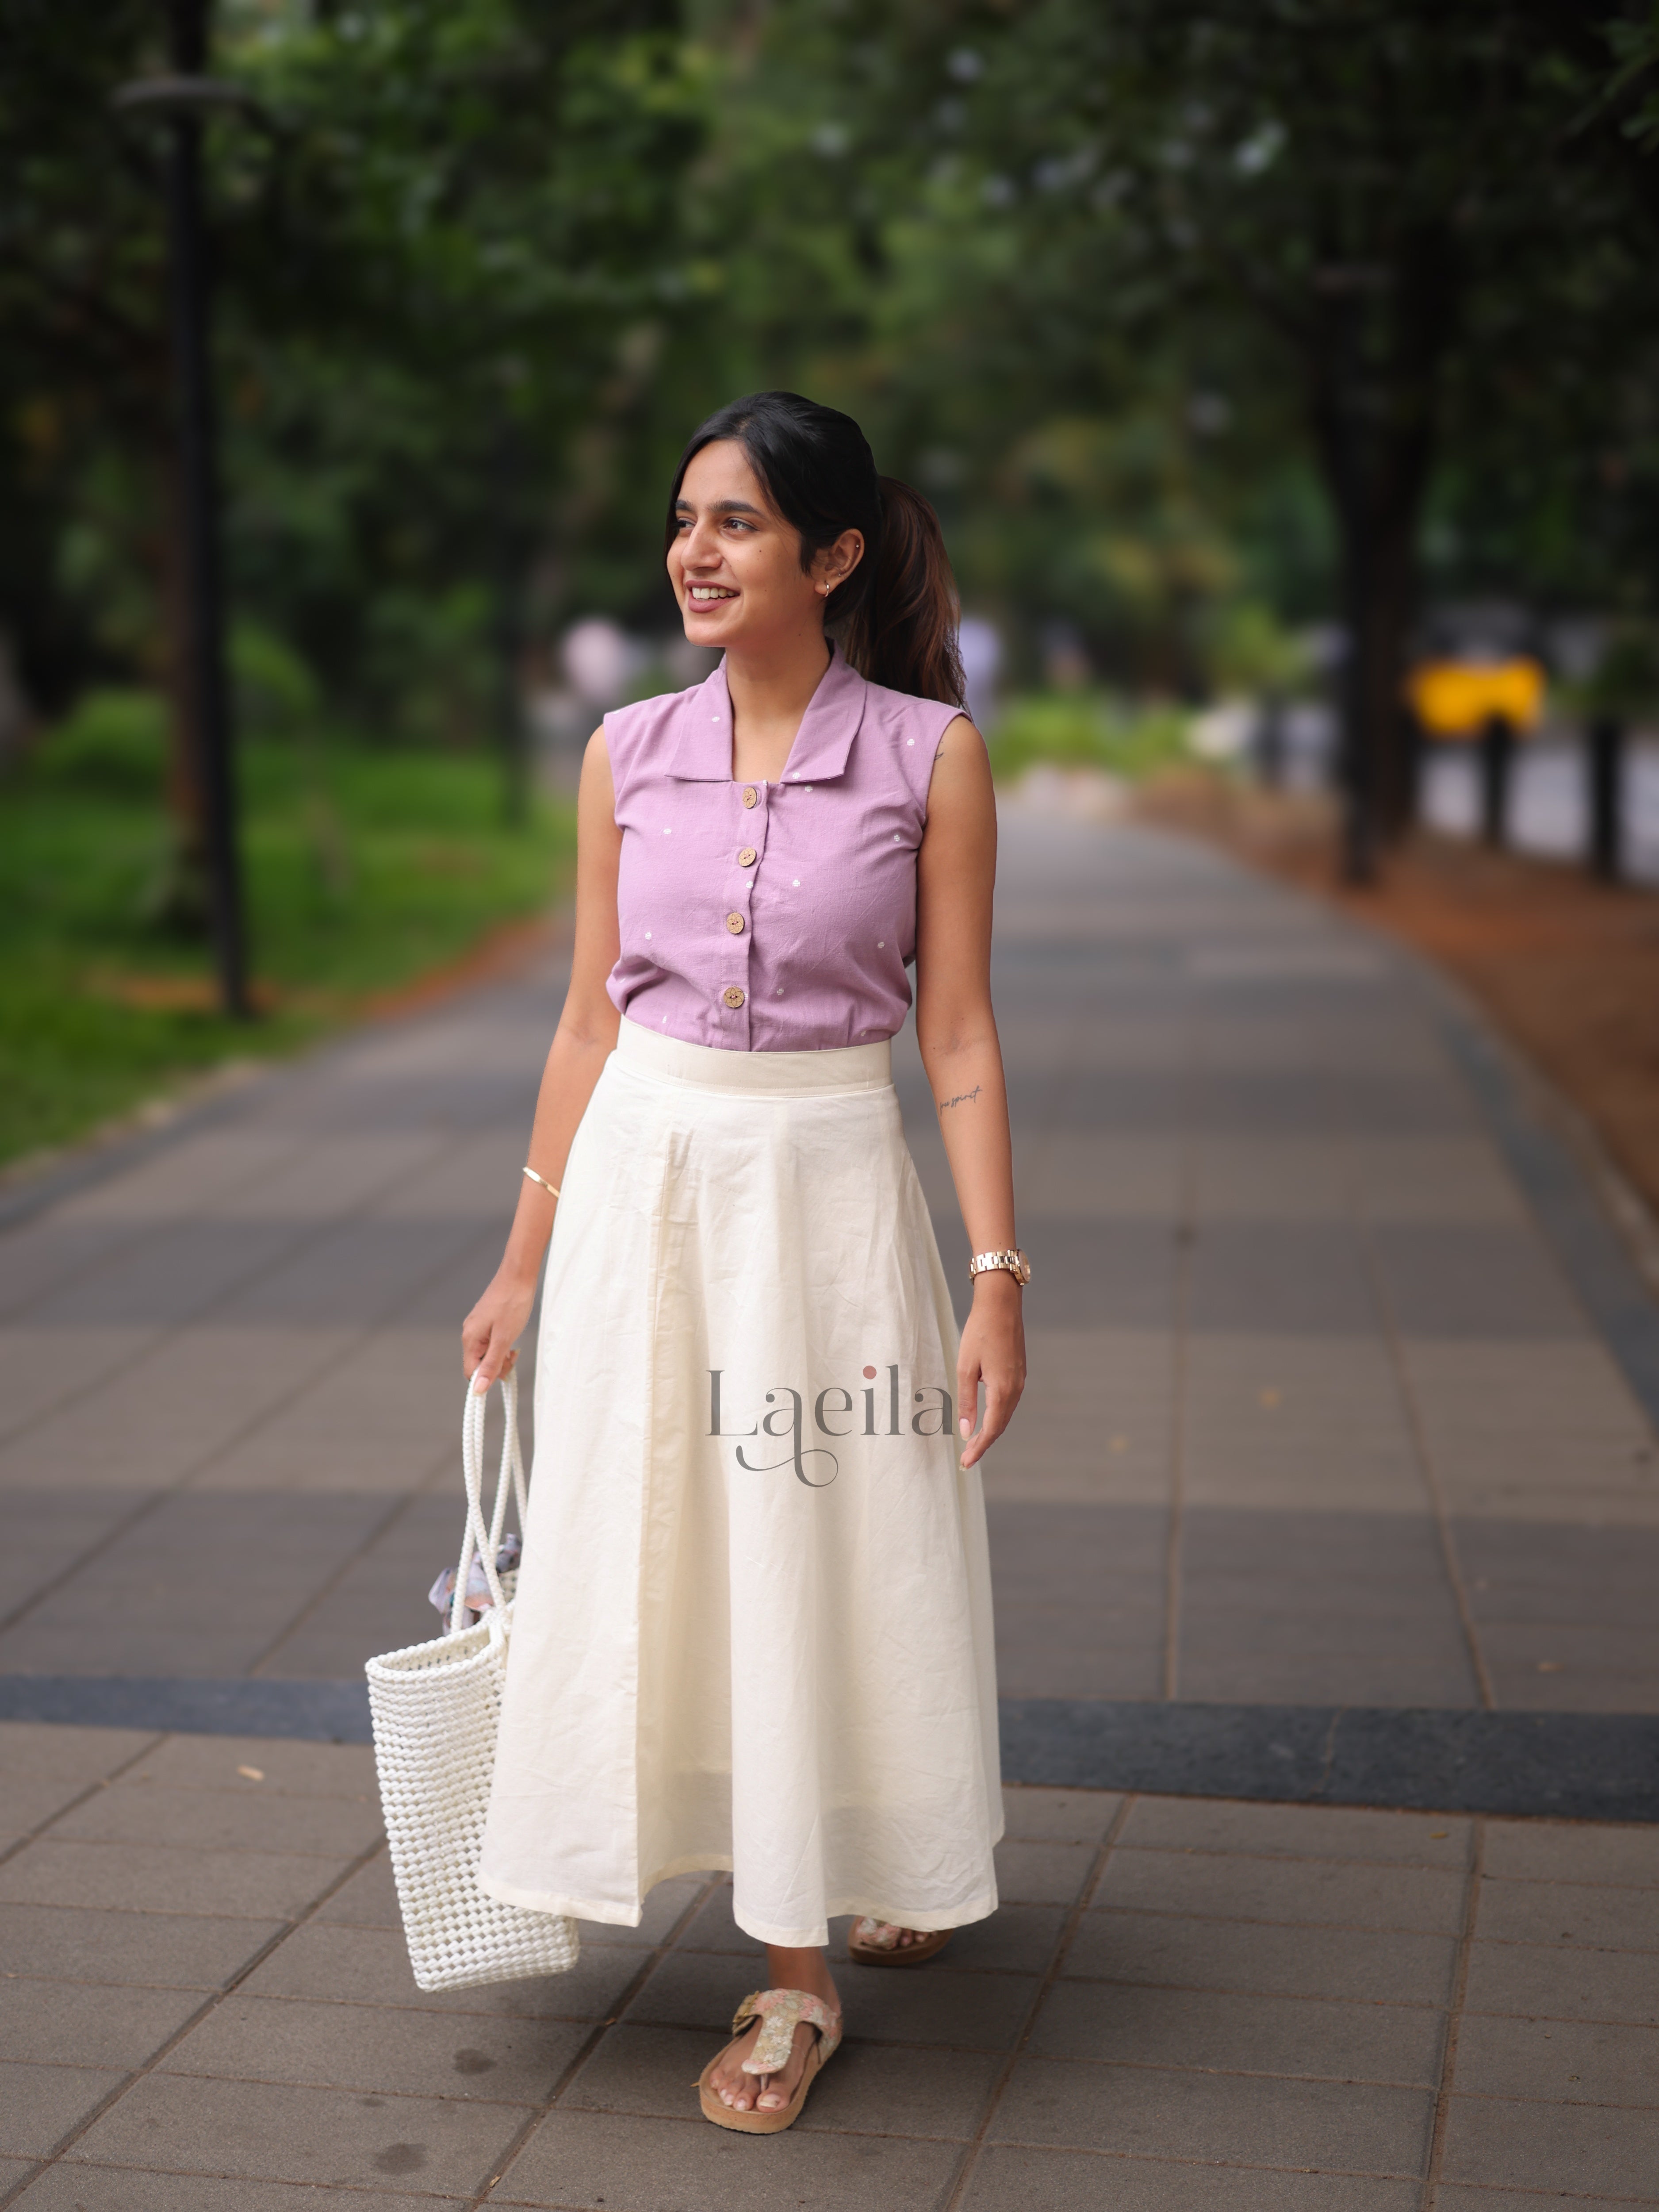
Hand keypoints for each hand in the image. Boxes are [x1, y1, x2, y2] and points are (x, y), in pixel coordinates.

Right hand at [461, 1268, 536, 1393]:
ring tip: (514, 1345)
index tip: (505, 1374)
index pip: (470, 1372)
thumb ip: (491, 1365)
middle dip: (497, 1365)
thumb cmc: (513, 1303)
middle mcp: (469, 1333)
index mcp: (470, 1338)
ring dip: (501, 1355)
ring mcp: (477, 1326)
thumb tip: (478, 1389)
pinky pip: (491, 1342)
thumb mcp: (504, 1339)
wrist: (519, 1275)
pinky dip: (502, 1344)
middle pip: (479, 1363)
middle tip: (514, 1356)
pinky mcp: (486, 1321)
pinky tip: (512, 1337)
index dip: (486, 1378)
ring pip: (486, 1353)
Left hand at [956, 1271, 1025, 1468]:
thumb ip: (967, 1401)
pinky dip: (997, 1415)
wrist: (1001, 1305)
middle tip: (967, 1459)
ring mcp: (1020, 1381)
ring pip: (1005, 1414)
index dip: (979, 1448)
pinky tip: (986, 1419)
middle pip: (1000, 1425)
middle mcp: (1016, 1389)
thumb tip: (966, 1431)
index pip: (991, 1429)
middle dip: (984, 1443)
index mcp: (1002, 1390)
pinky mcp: (1019, 1373)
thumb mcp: (965, 1368)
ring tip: (974, 1443)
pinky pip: (1008, 1402)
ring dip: (991, 1430)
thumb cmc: (979, 1333)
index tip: (966, 1463)